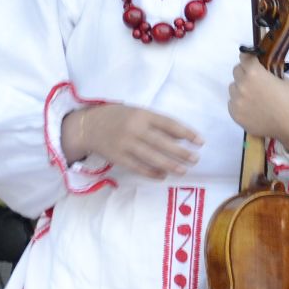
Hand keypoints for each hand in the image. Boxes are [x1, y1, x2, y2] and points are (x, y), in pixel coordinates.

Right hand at [62, 103, 201, 177]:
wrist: (88, 125)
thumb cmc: (118, 117)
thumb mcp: (137, 113)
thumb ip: (157, 123)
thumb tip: (180, 138)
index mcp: (142, 114)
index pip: (169, 124)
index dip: (186, 133)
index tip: (200, 142)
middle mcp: (135, 128)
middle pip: (163, 143)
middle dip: (181, 152)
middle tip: (196, 159)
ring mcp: (125, 144)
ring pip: (152, 157)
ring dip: (170, 165)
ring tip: (184, 170)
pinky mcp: (118, 157)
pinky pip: (138, 167)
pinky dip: (151, 172)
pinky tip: (163, 175)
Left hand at [228, 56, 288, 148]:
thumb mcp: (283, 79)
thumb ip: (267, 73)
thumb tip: (260, 72)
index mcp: (254, 73)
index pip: (244, 57)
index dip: (250, 59)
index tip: (254, 62)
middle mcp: (242, 86)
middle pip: (236, 72)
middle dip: (246, 73)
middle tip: (257, 81)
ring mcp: (237, 102)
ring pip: (233, 88)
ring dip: (242, 89)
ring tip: (256, 97)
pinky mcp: (236, 116)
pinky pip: (233, 104)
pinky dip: (240, 103)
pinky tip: (253, 109)